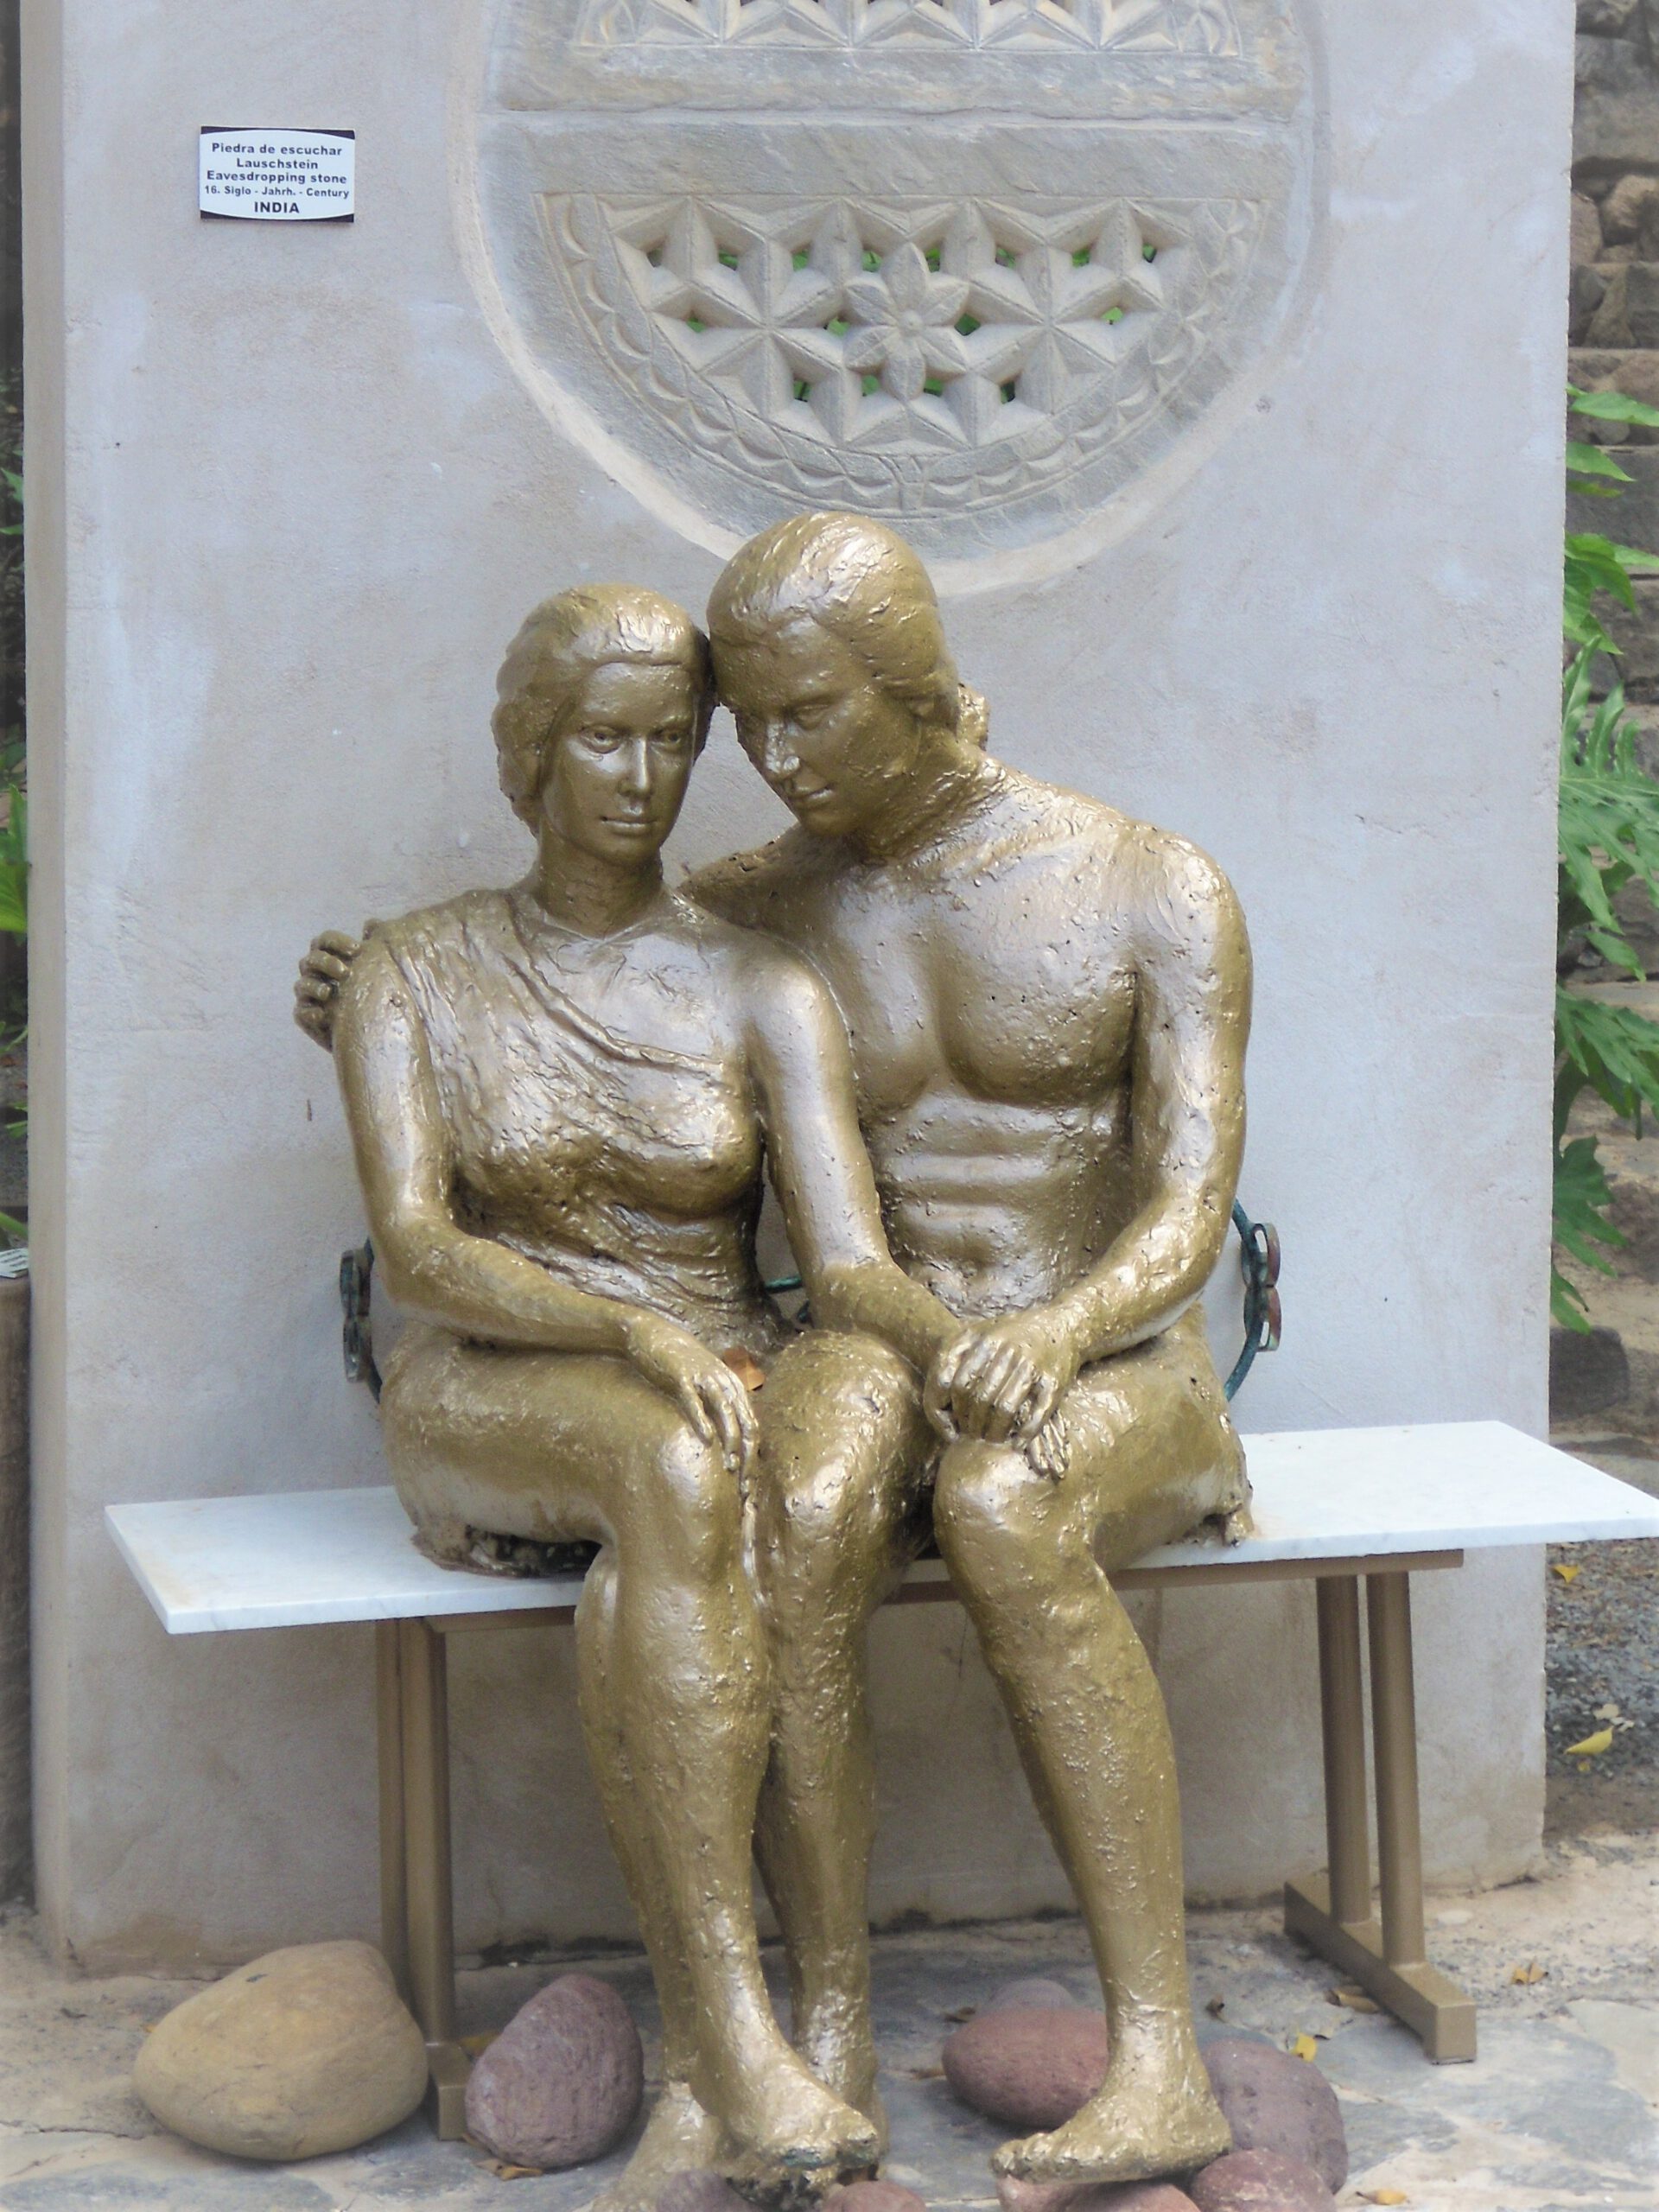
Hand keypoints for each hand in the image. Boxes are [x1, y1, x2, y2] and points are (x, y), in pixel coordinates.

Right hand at [293, 931, 361, 1050]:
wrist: (367, 1029)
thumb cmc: (368, 993)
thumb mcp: (374, 968)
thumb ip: (372, 946)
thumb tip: (370, 923)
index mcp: (328, 956)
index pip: (324, 941)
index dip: (336, 941)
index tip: (357, 949)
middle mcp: (314, 973)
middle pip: (311, 960)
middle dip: (326, 963)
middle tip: (345, 972)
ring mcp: (308, 995)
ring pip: (302, 985)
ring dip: (314, 987)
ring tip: (329, 992)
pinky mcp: (307, 1017)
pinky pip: (300, 1013)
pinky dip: (309, 1012)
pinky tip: (322, 1013)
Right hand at [624, 1312, 757, 1484]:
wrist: (652, 1334)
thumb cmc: (679, 1364)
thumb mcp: (706, 1383)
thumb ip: (718, 1406)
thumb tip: (726, 1439)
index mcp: (734, 1388)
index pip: (753, 1427)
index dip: (754, 1458)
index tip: (748, 1486)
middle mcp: (725, 1383)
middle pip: (746, 1424)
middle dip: (748, 1457)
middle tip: (743, 1486)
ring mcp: (704, 1378)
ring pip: (727, 1413)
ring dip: (731, 1442)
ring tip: (730, 1467)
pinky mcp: (682, 1376)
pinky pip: (695, 1401)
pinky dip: (702, 1420)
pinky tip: (706, 1439)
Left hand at [925, 1310, 1080, 1461]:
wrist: (1064, 1325)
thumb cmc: (1014, 1334)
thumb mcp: (981, 1332)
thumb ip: (955, 1353)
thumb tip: (937, 1389)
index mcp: (985, 1339)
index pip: (954, 1383)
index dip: (950, 1409)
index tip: (952, 1423)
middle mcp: (1008, 1350)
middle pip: (978, 1399)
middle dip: (971, 1424)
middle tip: (971, 1434)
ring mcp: (1032, 1366)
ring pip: (1005, 1409)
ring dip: (995, 1432)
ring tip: (990, 1439)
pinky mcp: (1054, 1382)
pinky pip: (1036, 1415)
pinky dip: (1025, 1434)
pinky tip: (1016, 1443)